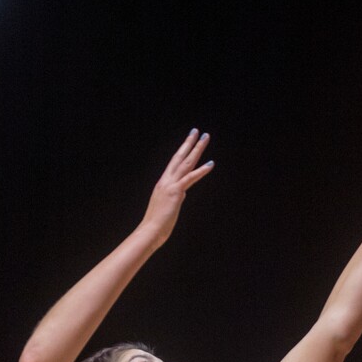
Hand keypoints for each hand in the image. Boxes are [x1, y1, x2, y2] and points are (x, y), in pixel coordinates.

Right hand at [140, 129, 213, 247]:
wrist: (150, 231)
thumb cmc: (157, 224)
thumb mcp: (168, 207)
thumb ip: (175, 197)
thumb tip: (182, 194)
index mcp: (163, 183)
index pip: (174, 163)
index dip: (182, 151)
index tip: (188, 141)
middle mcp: (166, 180)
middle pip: (179, 157)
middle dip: (189, 143)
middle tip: (197, 130)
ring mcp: (170, 185)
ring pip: (186, 162)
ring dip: (197, 149)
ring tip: (205, 137)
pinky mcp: (176, 192)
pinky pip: (191, 178)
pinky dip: (202, 170)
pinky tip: (211, 163)